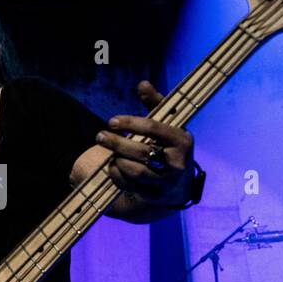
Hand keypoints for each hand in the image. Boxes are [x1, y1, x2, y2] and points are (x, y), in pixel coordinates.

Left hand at [96, 81, 194, 205]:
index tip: (112, 121)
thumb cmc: (169, 145)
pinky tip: (112, 166)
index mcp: (183, 140)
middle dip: (116, 143)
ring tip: (109, 152)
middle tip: (99, 136)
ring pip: (134, 171)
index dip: (130, 123)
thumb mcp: (168, 123)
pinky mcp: (155, 196)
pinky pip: (130, 186)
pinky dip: (116, 175)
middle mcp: (178, 163)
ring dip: (116, 160)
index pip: (154, 129)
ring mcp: (167, 182)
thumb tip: (142, 84)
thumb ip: (155, 104)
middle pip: (142, 152)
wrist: (180, 183)